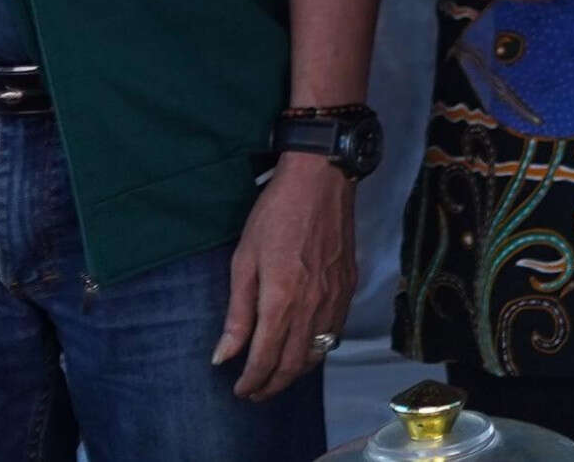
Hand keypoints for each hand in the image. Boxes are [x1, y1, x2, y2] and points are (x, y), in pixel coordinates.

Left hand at [216, 156, 355, 401]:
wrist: (322, 180)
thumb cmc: (275, 216)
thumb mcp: (243, 261)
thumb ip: (237, 313)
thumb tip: (223, 355)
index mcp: (282, 299)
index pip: (266, 357)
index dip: (251, 380)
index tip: (239, 390)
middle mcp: (313, 304)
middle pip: (295, 362)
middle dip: (273, 384)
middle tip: (255, 393)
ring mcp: (336, 296)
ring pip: (320, 350)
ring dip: (297, 371)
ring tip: (277, 376)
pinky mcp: (349, 285)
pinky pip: (336, 330)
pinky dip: (319, 348)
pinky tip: (306, 347)